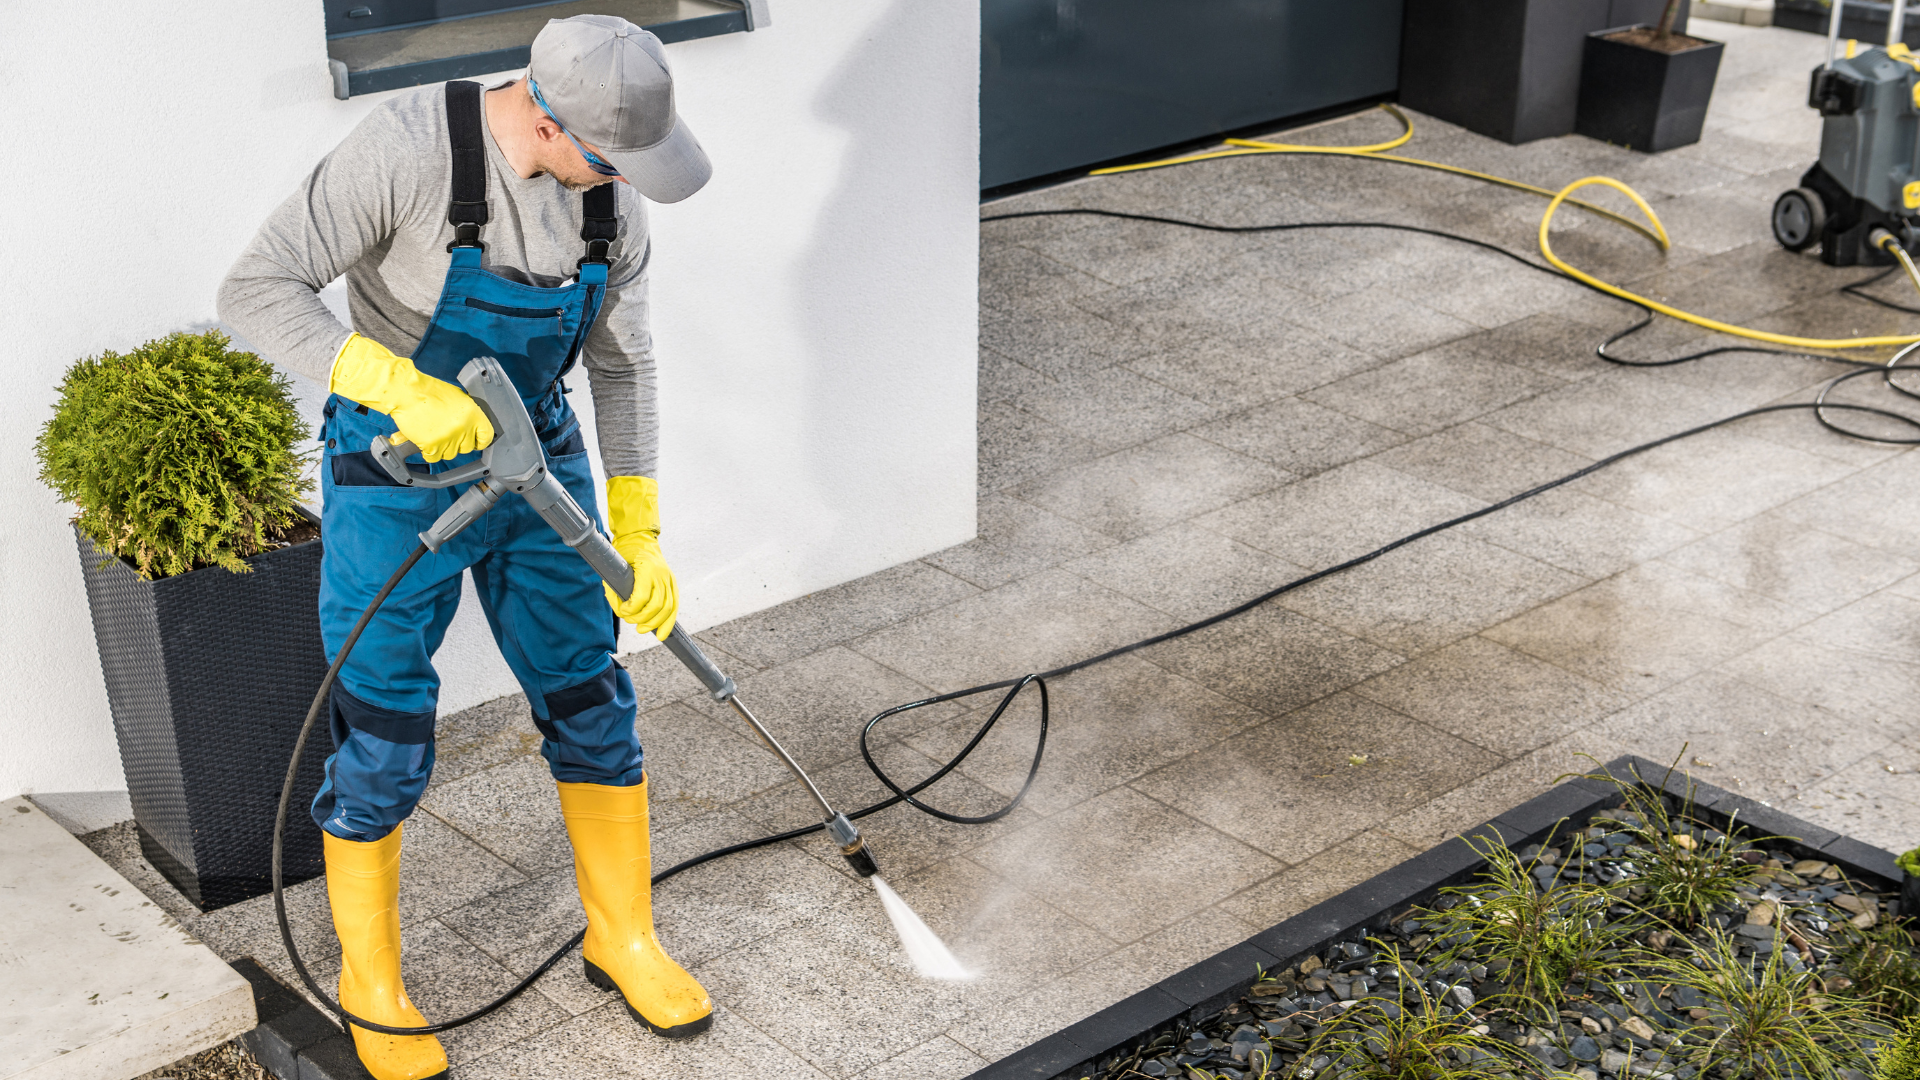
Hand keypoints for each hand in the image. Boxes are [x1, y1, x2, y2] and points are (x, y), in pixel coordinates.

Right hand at [329, 333, 493, 461]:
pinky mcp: (433, 445)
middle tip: (446, 433)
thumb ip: (467, 413)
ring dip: (441, 447)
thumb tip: (471, 425)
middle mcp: (464, 427)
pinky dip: (428, 452)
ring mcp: (449, 437)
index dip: (480, 441)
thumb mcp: (457, 398)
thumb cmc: (428, 391)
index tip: (475, 442)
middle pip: (467, 448)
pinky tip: (424, 440)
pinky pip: (434, 458)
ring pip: (450, 454)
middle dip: (457, 443)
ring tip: (433, 432)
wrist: (407, 392)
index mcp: (473, 413)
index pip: (486, 436)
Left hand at [604, 476, 677, 638]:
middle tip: (630, 621)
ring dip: (655, 624)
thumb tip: (618, 607)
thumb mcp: (616, 566)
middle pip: (656, 607)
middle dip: (641, 619)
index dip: (630, 609)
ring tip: (642, 629)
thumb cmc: (626, 553)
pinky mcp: (673, 584)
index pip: (641, 598)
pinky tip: (662, 633)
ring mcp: (669, 579)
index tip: (622, 611)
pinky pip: (674, 606)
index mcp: (647, 569)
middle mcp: (662, 575)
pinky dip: (668, 622)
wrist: (640, 539)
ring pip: (668, 609)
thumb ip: (616, 587)